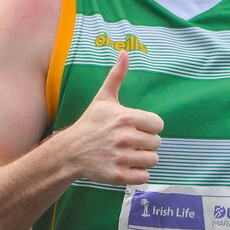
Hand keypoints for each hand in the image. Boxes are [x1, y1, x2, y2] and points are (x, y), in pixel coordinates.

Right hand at [67, 51, 163, 184]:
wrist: (70, 150)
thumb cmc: (90, 123)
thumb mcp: (103, 98)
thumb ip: (117, 76)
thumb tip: (124, 52)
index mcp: (126, 118)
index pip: (158, 125)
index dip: (149, 127)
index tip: (136, 128)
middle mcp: (125, 138)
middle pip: (157, 143)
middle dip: (146, 144)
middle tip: (130, 142)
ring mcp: (121, 158)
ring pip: (152, 160)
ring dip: (143, 159)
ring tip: (129, 155)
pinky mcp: (117, 175)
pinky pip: (143, 177)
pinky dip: (138, 174)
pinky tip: (126, 166)